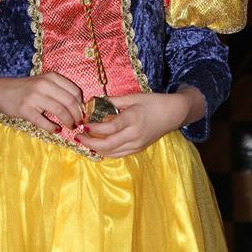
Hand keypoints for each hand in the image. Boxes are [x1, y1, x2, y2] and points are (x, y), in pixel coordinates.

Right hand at [0, 72, 83, 132]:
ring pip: (60, 111)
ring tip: (70, 127)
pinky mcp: (26, 109)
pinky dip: (52, 128)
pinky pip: (44, 121)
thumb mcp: (44, 83)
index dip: (81, 104)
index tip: (82, 113)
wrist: (2, 91)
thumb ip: (60, 90)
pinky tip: (56, 130)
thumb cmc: (27, 88)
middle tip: (78, 123)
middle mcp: (44, 85)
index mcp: (51, 77)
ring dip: (68, 122)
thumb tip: (79, 107)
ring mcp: (34, 97)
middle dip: (77, 115)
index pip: (74, 91)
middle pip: (69, 101)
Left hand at [77, 89, 203, 157]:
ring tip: (85, 141)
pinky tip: (98, 145)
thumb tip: (95, 101)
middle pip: (108, 144)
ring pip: (112, 152)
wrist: (173, 114)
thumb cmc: (153, 102)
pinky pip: (118, 154)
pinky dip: (106, 151)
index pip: (109, 128)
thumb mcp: (134, 97)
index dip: (94, 129)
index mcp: (133, 119)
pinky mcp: (138, 149)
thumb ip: (114, 101)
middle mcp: (134, 135)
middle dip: (90, 142)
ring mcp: (137, 144)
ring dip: (96, 148)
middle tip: (78, 137)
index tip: (82, 125)